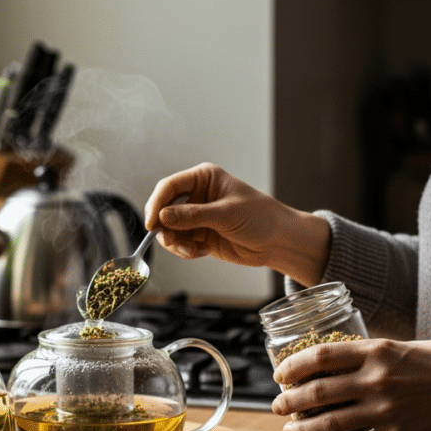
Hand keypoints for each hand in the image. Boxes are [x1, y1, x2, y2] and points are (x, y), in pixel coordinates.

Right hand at [144, 163, 328, 286]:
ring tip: (192, 250)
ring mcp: (197, 217)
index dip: (156, 204)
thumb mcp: (226, 214)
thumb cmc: (260, 217)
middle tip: (171, 241)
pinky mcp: (200, 236)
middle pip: (164, 209)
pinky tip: (201, 252)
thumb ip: (192, 216)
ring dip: (175, 242)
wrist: (278, 241)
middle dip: (164, 227)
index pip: (169, 187)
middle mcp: (197, 196)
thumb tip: (163, 217)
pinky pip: (180, 243)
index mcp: (203, 178)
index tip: (152, 224)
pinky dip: (184, 251)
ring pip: (169, 229)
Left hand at [270, 338, 430, 430]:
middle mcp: (375, 380)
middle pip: (316, 393)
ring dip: (304, 430)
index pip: (320, 356)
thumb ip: (371, 354)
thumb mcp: (403, 345)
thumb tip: (340, 360)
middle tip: (277, 406)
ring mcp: (385, 410)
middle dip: (289, 401)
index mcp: (375, 352)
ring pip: (330, 425)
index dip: (293, 366)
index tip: (279, 374)